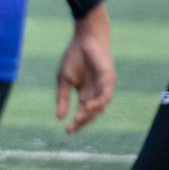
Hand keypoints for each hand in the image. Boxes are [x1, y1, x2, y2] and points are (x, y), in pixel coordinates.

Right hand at [56, 2, 113, 133]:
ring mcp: (104, 86)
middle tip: (72, 127)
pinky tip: (88, 106)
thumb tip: (59, 117)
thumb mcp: (64, 79)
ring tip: (79, 118)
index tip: (66, 131)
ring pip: (100, 106)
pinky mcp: (109, 79)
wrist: (84, 38)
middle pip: (91, 113)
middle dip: (82, 121)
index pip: (82, 112)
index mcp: (85, 93)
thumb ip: (62, 98)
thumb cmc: (74, 56)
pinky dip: (98, 102)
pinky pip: (105, 95)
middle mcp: (96, 92)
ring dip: (90, 114)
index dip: (75, 122)